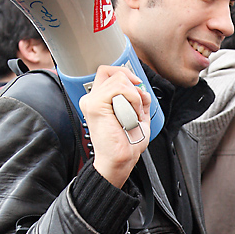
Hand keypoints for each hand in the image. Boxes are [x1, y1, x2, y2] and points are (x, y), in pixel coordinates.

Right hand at [79, 65, 150, 187]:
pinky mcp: (95, 105)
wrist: (120, 161)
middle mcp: (92, 98)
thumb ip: (140, 100)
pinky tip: (132, 114)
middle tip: (137, 110)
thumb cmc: (126, 146)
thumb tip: (143, 89)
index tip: (138, 86)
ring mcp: (91, 101)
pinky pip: (119, 88)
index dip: (125, 74)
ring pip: (118, 78)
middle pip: (115, 73)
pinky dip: (132, 99)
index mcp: (99, 100)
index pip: (108, 72)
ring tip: (133, 115)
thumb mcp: (137, 117)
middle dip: (133, 88)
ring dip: (134, 97)